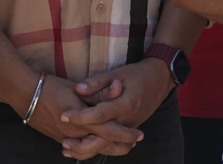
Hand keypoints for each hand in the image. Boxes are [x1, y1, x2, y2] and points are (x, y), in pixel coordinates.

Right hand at [11, 74, 139, 158]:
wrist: (24, 93)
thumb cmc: (51, 87)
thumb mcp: (78, 89)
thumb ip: (99, 92)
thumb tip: (119, 87)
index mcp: (83, 121)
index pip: (111, 131)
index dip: (126, 134)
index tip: (139, 134)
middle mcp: (75, 134)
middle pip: (103, 146)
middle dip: (120, 146)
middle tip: (133, 144)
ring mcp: (65, 139)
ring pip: (90, 150)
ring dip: (106, 149)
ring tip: (118, 147)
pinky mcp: (57, 138)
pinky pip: (77, 150)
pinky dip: (89, 150)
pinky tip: (94, 147)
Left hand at [58, 59, 173, 158]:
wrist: (159, 81)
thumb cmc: (136, 74)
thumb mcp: (117, 73)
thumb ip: (97, 82)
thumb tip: (78, 89)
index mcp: (126, 103)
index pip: (100, 115)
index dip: (81, 116)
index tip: (64, 115)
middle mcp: (129, 120)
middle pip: (104, 137)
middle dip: (82, 141)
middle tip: (63, 140)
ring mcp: (130, 128)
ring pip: (109, 146)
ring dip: (88, 149)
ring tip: (67, 148)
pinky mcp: (129, 131)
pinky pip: (113, 145)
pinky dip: (98, 149)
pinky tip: (81, 149)